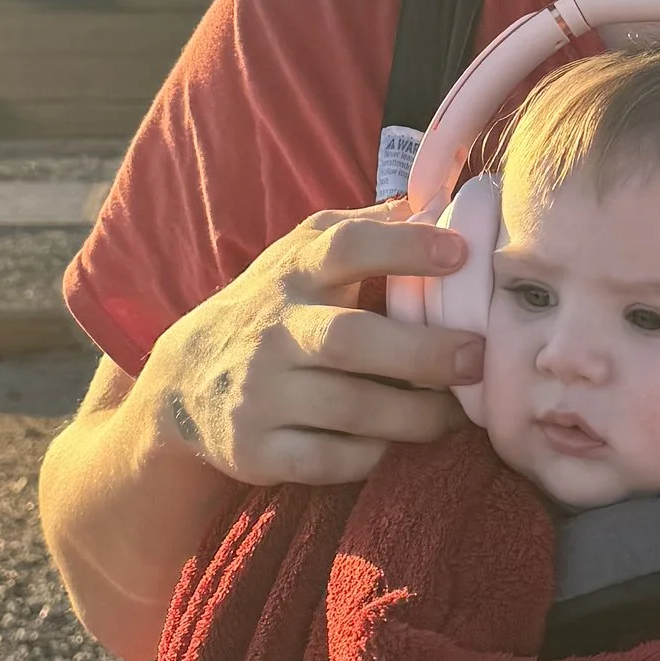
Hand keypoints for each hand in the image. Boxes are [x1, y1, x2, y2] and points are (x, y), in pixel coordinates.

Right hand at [144, 203, 485, 489]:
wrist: (182, 385)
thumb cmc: (273, 311)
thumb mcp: (300, 259)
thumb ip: (362, 229)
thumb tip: (436, 200)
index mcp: (295, 273)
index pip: (347, 247)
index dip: (405, 247)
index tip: (460, 253)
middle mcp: (273, 329)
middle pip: (351, 340)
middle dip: (423, 353)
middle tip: (477, 358)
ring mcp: (259, 393)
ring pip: (350, 409)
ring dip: (416, 416)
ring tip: (456, 414)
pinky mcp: (254, 449)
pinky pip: (328, 460)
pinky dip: (372, 456)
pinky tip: (396, 445)